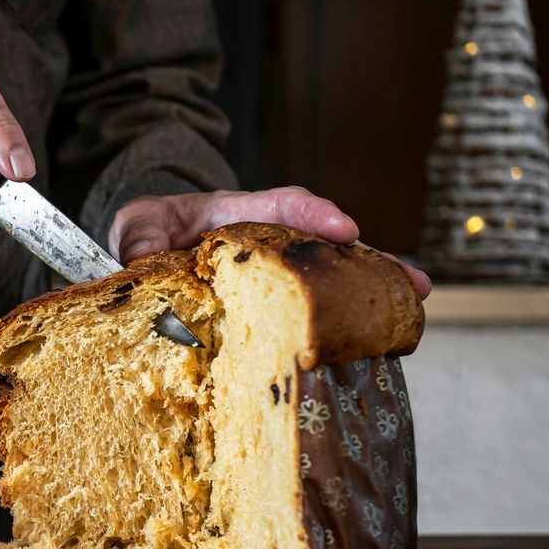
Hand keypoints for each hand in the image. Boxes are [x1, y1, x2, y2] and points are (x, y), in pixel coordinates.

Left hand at [109, 187, 431, 299]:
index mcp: (232, 216)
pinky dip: (339, 324)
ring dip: (370, 294)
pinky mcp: (266, 306)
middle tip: (414, 281)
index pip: (277, 206)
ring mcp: (269, 276)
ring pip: (326, 281)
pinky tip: (375, 342)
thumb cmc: (145, 232)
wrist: (141, 251)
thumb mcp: (134, 228)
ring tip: (413, 307)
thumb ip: (138, 240)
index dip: (312, 215)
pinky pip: (305, 312)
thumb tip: (139, 260)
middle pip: (322, 248)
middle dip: (368, 261)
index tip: (344, 229)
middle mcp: (262, 244)